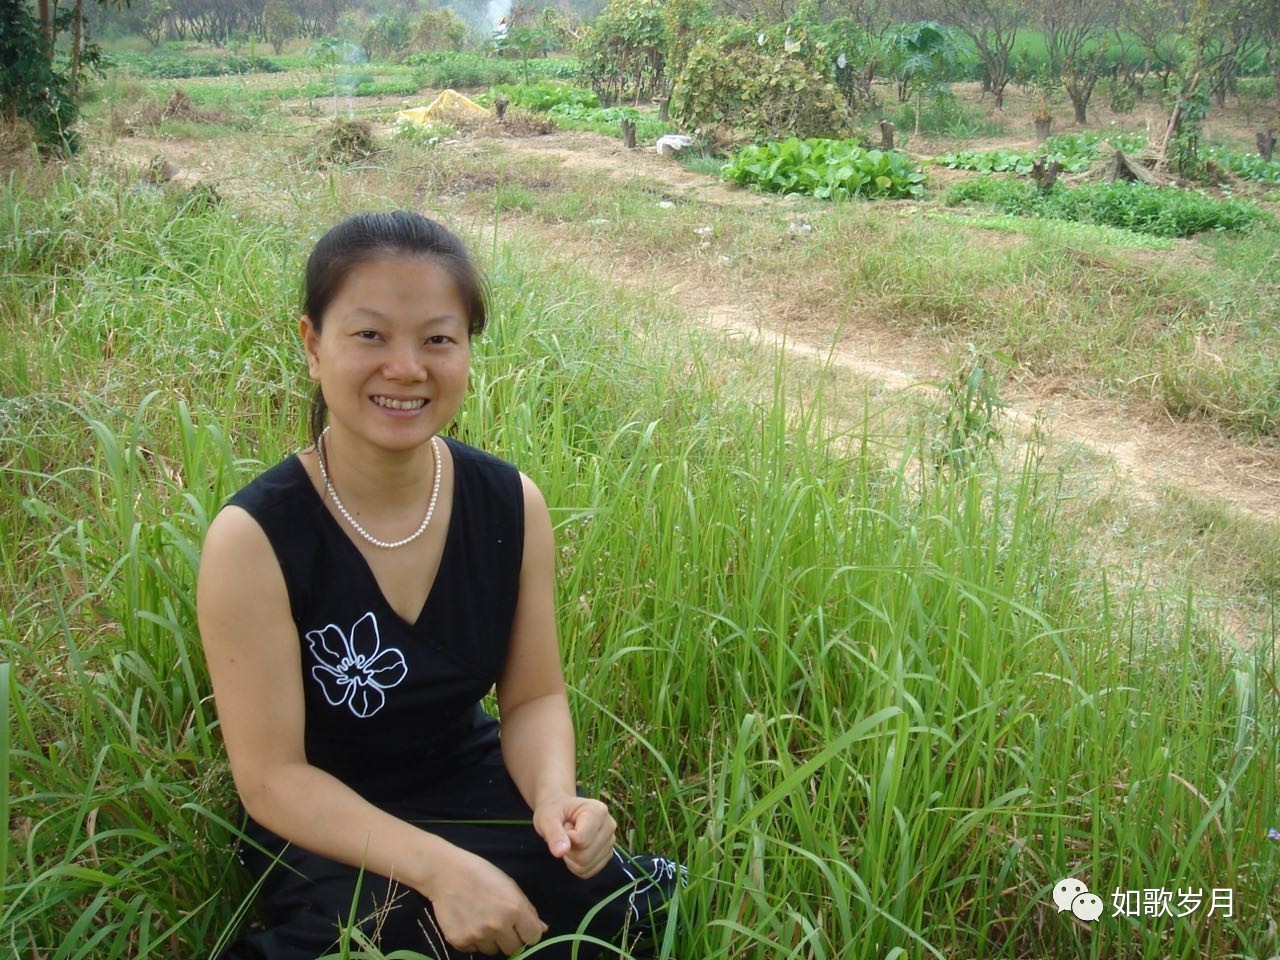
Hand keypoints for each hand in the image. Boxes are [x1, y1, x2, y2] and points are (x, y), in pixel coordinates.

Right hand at [424, 846, 545, 955]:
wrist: (445, 873)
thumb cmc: (481, 874)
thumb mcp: (509, 886)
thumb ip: (527, 909)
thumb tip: (542, 930)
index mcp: (514, 909)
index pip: (533, 938)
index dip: (528, 932)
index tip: (521, 927)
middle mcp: (498, 926)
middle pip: (513, 948)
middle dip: (510, 938)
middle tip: (499, 923)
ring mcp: (478, 936)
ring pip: (493, 950)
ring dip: (491, 940)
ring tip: (481, 920)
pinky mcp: (460, 942)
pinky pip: (474, 949)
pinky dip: (473, 940)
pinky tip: (468, 922)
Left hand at [533, 795, 616, 878]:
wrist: (561, 811)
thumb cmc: (554, 812)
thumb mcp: (547, 818)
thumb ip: (553, 834)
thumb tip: (560, 852)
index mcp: (598, 811)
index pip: (582, 840)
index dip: (566, 839)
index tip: (563, 826)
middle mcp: (609, 826)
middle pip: (584, 856)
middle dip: (568, 850)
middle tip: (565, 835)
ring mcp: (610, 842)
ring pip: (586, 866)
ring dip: (571, 859)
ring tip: (571, 841)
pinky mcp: (607, 855)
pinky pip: (588, 871)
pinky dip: (576, 866)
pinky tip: (575, 850)